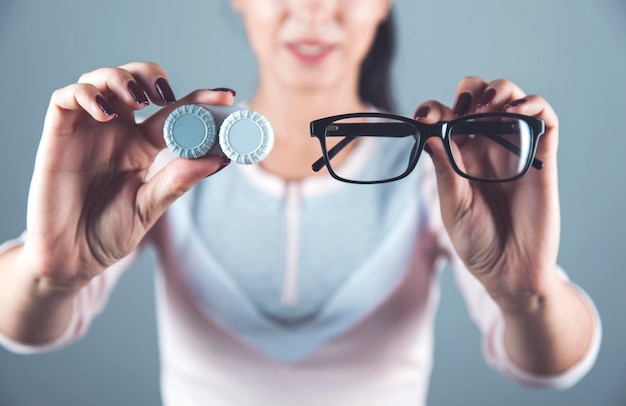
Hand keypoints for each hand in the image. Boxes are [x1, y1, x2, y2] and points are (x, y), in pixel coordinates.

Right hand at [20, 62, 234, 292]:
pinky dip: (85, 95)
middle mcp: (117, 132)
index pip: (174, 112)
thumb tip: (218, 158)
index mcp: (144, 147)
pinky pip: (65, 99)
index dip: (199, 98)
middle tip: (165, 93)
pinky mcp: (58, 135)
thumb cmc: (109, 233)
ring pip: (100, 80)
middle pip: (134, 82)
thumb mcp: (149, 207)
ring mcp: (87, 131)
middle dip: (150, 75)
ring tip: (137, 101)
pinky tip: (105, 112)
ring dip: (120, 79)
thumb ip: (177, 180)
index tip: (226, 95)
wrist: (71, 258)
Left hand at [415, 76, 560, 311]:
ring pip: (510, 99)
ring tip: (487, 106)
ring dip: (499, 90)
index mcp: (457, 156)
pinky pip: (544, 119)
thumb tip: (428, 132)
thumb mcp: (453, 206)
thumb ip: (445, 170)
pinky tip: (517, 109)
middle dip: (469, 91)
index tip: (424, 118)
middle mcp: (485, 147)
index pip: (445, 117)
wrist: (510, 270)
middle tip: (464, 110)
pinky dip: (533, 104)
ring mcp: (514, 149)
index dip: (433, 110)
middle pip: (477, 98)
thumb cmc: (477, 241)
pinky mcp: (542, 157)